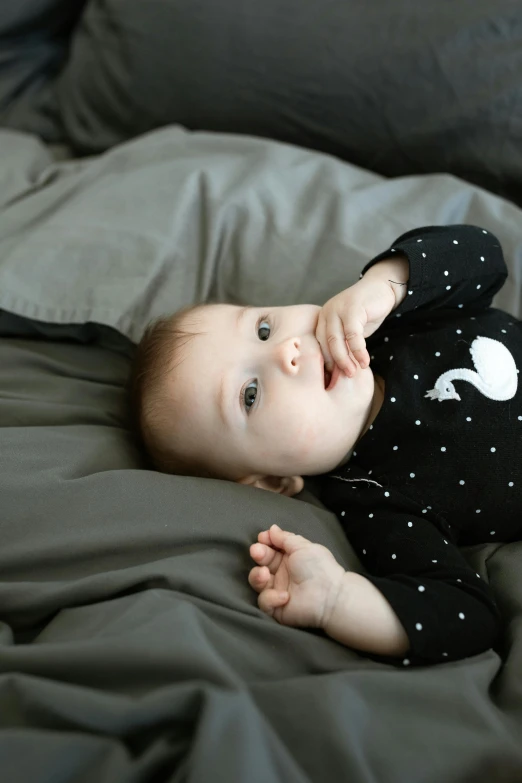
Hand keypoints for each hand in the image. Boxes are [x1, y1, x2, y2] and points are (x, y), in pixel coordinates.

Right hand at [248, 524, 345, 628]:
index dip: (264, 543)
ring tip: (264, 573)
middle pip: (261, 563)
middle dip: (258, 555)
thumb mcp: (302, 546)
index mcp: (288, 559)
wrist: (329, 595)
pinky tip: (285, 595)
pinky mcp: (276, 608)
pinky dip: (271, 598)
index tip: (262, 538)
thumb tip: (272, 529)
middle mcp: (281, 574)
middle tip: (257, 551)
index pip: (270, 549)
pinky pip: (265, 601)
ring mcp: (277, 591)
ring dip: (257, 576)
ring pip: (257, 582)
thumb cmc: (317, 567)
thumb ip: (284, 538)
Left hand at [316, 255, 407, 375]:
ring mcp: (337, 310)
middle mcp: (326, 313)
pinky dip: (358, 351)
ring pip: (336, 340)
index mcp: (322, 319)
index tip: (333, 379)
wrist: (382, 289)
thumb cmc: (365, 313)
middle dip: (335, 364)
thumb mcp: (350, 331)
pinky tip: (364, 361)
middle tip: (344, 378)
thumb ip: (343, 345)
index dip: (326, 363)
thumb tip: (338, 371)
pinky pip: (353, 335)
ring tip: (354, 372)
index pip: (319, 345)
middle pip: (326, 344)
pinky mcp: (352, 309)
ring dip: (345, 360)